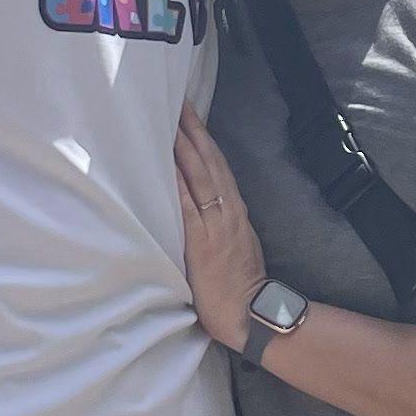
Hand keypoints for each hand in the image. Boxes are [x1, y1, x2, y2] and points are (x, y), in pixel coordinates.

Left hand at [173, 115, 267, 355]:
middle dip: (193, 131)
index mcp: (234, 210)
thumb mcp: (235, 243)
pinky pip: (188, 206)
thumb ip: (219, 222)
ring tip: (170, 122)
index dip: (203, 139)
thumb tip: (201, 203)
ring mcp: (215, 224)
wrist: (249, 312)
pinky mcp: (201, 241)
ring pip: (200, 177)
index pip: (217, 166)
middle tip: (178, 103)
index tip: (190, 115)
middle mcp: (227, 210)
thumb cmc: (239, 284)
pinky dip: (178, 183)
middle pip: (209, 162)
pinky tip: (166, 165)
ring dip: (184, 148)